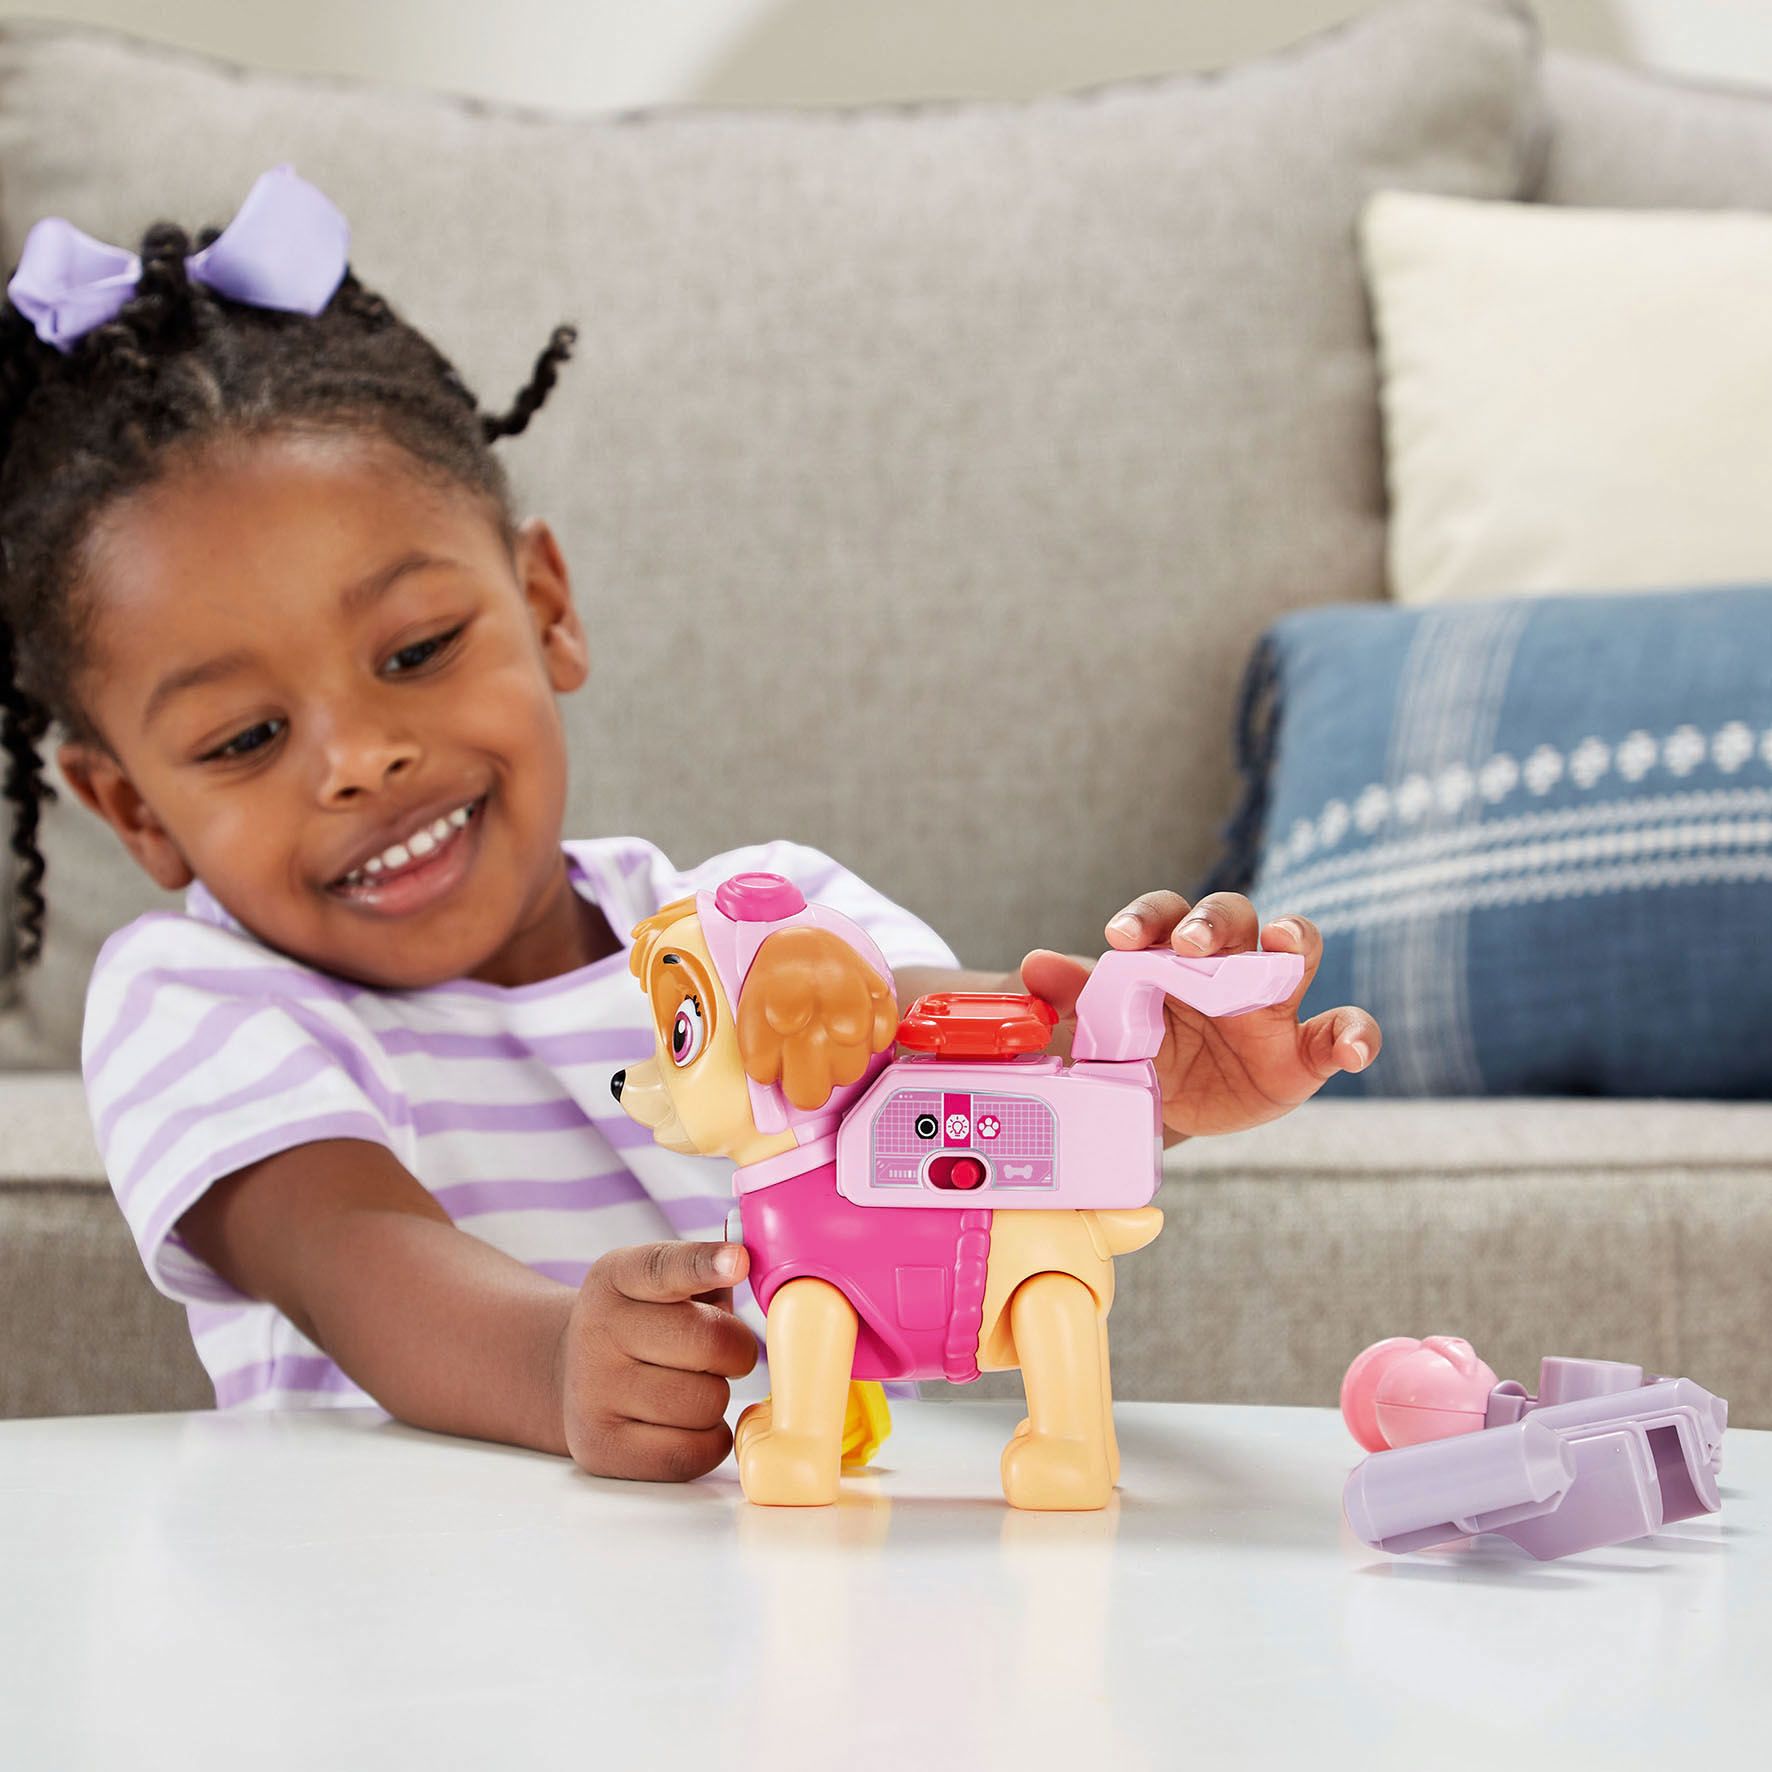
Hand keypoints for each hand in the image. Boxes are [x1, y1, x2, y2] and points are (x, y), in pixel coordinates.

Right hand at [559, 1240, 758, 1480]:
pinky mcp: (601, 1449)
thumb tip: (748, 1264)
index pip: (663, 1268)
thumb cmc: (645, 1323)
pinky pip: (692, 1453)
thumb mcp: (664, 1282)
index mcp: (616, 1278)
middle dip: (736, 1350)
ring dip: (717, 1397)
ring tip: (693, 1384)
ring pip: (706, 1404)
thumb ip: (709, 1269)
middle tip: (726, 1351)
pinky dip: (709, 1440)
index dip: (705, 1264)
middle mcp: (597, 1331)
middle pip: (709, 1344)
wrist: (574, 1373)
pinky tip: (688, 1421)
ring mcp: (593, 1394)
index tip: (739, 1261)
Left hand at [1019, 890, 1380, 1142]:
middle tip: (1191, 942)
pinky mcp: (1302, 1053)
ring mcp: (1272, 1004)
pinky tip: (1355, 1050)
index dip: (1147, 918)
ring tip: (1285, 945)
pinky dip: (1356, 1035)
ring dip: (1293, 941)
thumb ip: (1073, 995)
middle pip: (1235, 917)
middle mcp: (1229, 963)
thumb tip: (1035, 966)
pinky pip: (1339, 1033)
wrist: (1165, 1108)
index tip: (1119, 938)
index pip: (1167, 913)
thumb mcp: (1099, 1026)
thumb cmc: (1135, 1046)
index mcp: (1174, 949)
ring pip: (1296, 953)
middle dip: (1215, 922)